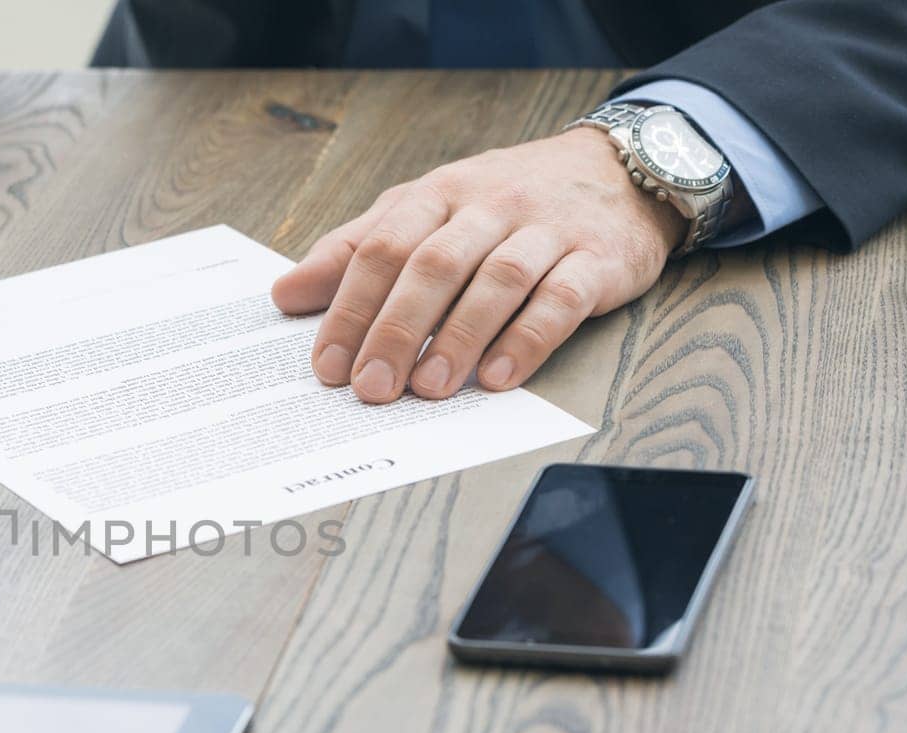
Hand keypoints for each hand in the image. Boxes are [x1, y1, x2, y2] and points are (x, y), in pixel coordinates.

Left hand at [272, 128, 685, 402]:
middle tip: (370, 388)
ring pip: (498, 280)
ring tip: (427, 389)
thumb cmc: (506, 202)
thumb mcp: (425, 210)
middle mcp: (491, 206)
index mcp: (440, 194)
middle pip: (434, 266)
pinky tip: (497, 377)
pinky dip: (528, 339)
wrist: (620, 169)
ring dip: (458, 338)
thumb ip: (357, 249)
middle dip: (397, 330)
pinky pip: (562, 298)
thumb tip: (286, 293)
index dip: (350, 309)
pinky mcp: (599, 259)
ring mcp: (548, 230)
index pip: (383, 248)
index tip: (328, 366)